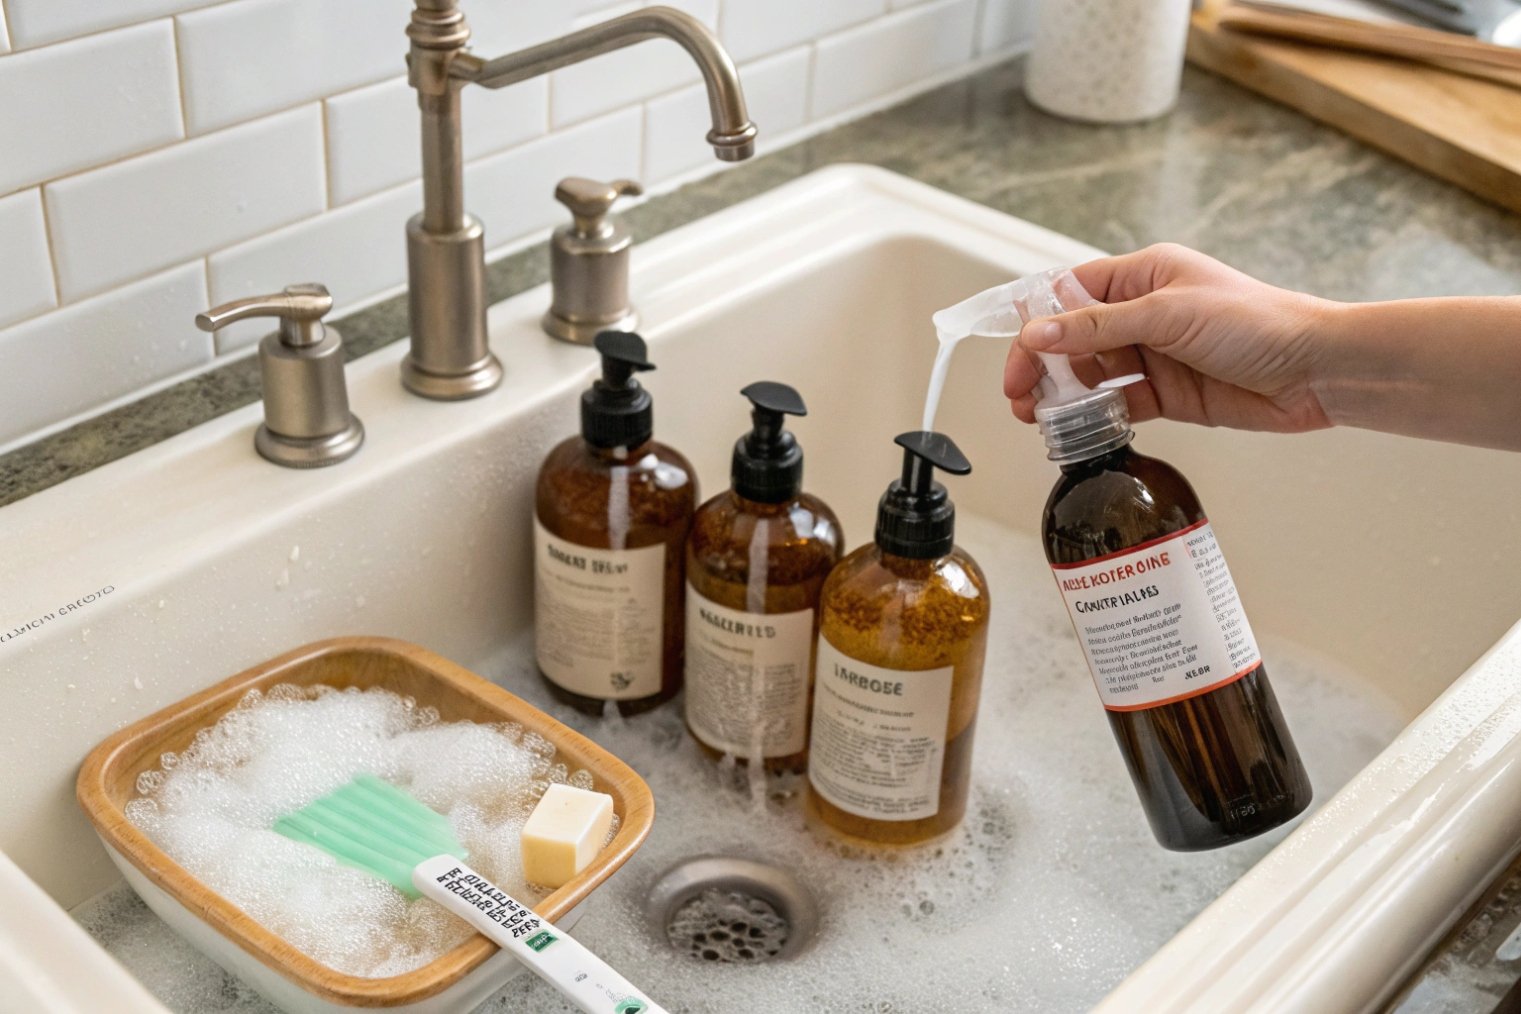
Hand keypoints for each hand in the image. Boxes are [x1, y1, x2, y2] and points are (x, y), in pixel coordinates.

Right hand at [1004, 243, 1334, 432]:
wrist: (1316, 369)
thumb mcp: (1167, 316)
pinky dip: (1097, 417)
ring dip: (1064, 395)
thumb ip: (1097, 328)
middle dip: (1043, 366)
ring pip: (1092, 375)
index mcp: (1143, 277)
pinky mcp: (1168, 394)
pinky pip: (1119, 405)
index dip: (1038, 324)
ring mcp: (1155, 355)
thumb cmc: (1257, 323)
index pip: (1071, 294)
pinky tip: (1080, 428)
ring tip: (1039, 418)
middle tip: (1020, 397)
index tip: (1018, 357)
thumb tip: (1038, 332)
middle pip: (1074, 339)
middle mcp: (1145, 314)